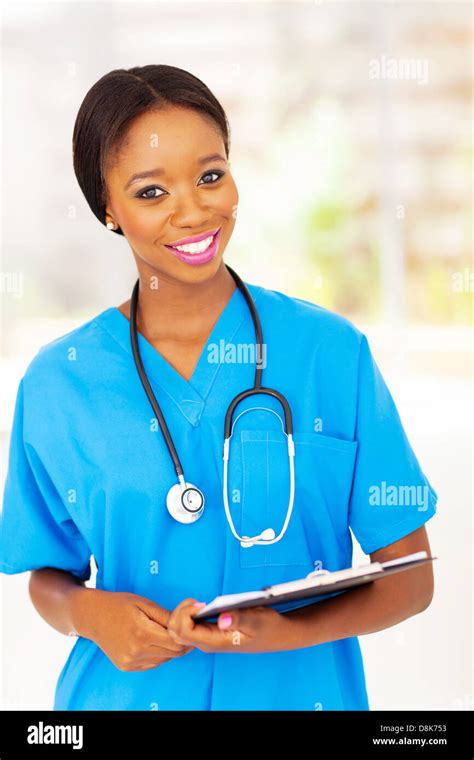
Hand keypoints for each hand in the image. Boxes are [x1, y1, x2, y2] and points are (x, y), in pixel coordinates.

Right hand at [72, 589, 193, 670]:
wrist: (92, 616)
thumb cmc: (119, 604)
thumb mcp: (144, 604)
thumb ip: (167, 615)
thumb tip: (193, 613)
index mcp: (142, 633)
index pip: (177, 643)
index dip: (186, 635)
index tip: (189, 625)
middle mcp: (136, 651)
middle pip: (172, 653)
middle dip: (181, 642)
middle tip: (182, 629)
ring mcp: (130, 661)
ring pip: (163, 660)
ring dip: (169, 648)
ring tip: (164, 633)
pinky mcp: (126, 666)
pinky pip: (152, 664)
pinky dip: (158, 654)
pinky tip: (153, 641)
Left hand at [167, 598, 293, 653]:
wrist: (277, 634)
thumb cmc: (267, 627)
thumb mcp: (257, 619)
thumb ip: (240, 619)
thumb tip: (222, 618)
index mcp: (214, 642)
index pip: (183, 631)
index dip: (185, 614)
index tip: (201, 603)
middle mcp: (206, 642)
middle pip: (174, 631)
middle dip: (179, 613)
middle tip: (196, 602)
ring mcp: (206, 638)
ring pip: (178, 629)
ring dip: (183, 613)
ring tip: (198, 603)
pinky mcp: (209, 632)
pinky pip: (187, 626)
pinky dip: (188, 614)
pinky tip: (200, 607)